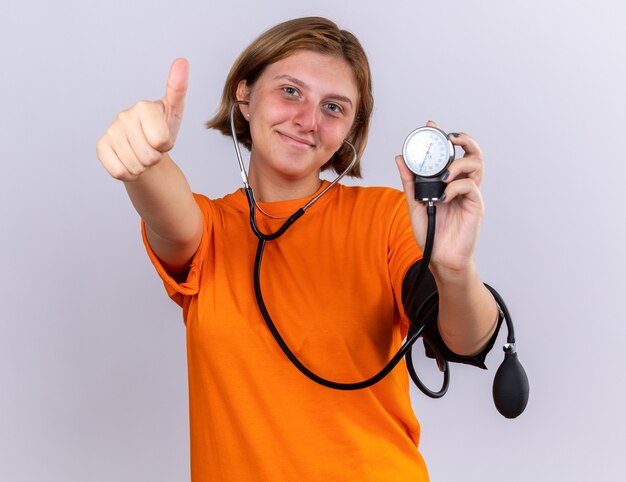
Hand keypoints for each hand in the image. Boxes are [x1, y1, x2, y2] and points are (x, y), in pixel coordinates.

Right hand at [96, 58, 188, 180]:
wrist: (144, 149)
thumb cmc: (162, 130)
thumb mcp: (174, 112)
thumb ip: (178, 90)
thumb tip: (182, 60)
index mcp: (144, 107)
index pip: (162, 142)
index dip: (166, 146)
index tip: (163, 138)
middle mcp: (124, 116)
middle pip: (149, 156)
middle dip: (155, 158)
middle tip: (152, 148)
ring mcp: (111, 131)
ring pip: (135, 166)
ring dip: (143, 166)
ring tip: (142, 153)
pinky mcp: (101, 147)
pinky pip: (119, 171)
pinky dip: (129, 173)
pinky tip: (129, 160)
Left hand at [395, 121, 484, 272]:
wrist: (439, 258)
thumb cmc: (431, 232)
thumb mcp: (414, 203)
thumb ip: (410, 181)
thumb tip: (400, 158)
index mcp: (449, 181)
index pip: (452, 153)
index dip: (445, 136)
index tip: (431, 125)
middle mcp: (462, 184)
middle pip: (473, 153)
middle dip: (464, 139)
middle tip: (450, 138)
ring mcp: (470, 194)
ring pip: (477, 165)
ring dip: (459, 164)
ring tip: (444, 174)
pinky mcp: (475, 206)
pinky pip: (471, 187)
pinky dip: (456, 186)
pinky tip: (444, 195)